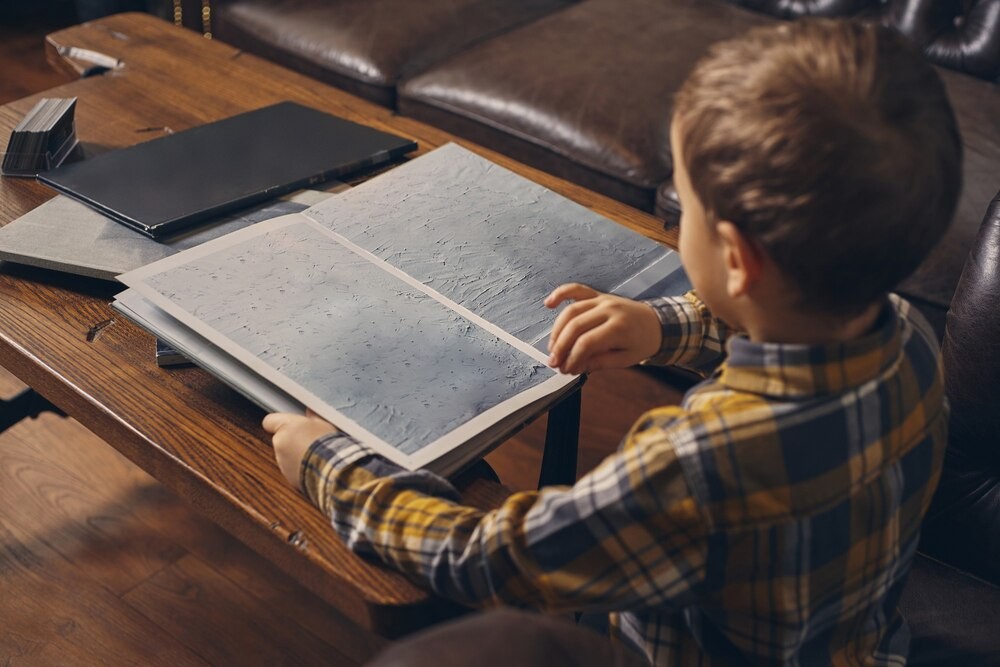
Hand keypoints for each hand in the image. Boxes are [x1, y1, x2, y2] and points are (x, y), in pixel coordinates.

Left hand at [262, 411, 338, 487]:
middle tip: (308, 440)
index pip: (269, 421)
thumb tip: (311, 412)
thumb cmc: (326, 444)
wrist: (330, 467)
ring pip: (286, 456)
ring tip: (314, 454)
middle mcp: (279, 444)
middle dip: (291, 440)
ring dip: (296, 455)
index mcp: (285, 427)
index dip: (278, 423)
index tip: (287, 424)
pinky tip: (314, 465)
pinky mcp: (288, 476)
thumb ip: (312, 417)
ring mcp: (282, 462)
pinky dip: (301, 468)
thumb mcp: (323, 423)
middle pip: (280, 439)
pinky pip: (293, 469)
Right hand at [544, 283, 661, 373]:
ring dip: (557, 330)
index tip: (566, 370)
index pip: (587, 343)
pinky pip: (576, 290)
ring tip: (552, 348)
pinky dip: (560, 294)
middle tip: (554, 362)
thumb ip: (600, 362)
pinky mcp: (598, 295)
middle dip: (561, 346)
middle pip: (576, 326)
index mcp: (619, 327)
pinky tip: (548, 304)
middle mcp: (609, 310)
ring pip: (571, 311)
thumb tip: (574, 366)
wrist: (657, 323)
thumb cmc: (642, 343)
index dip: (572, 358)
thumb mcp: (626, 359)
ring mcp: (603, 300)